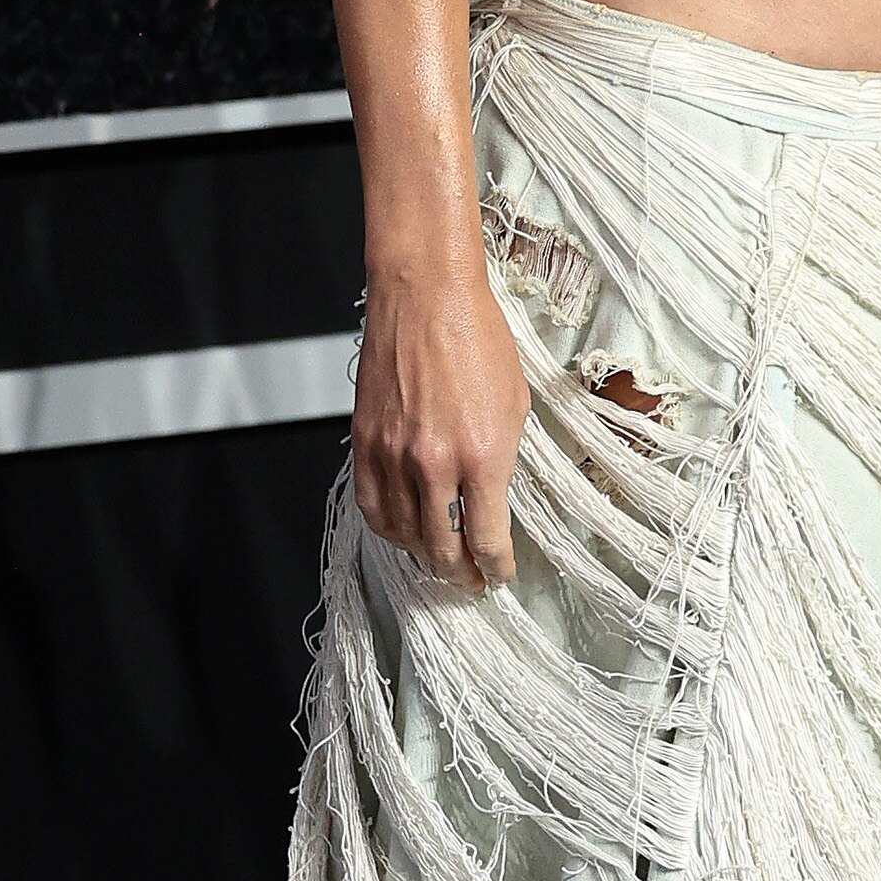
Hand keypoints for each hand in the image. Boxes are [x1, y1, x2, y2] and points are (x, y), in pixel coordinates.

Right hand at [351, 257, 528, 583]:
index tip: (500, 575)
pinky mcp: (365, 443)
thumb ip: (503, 460)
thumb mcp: (515, 405)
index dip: (496, 568)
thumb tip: (493, 500)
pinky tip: (404, 533)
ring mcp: (394, 456)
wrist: (427, 297)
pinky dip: (389, 529)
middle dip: (462, 574)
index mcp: (483, 456)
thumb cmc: (478, 339)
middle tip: (471, 582)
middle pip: (444, 548)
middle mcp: (435, 464)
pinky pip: (372, 507)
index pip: (487, 539)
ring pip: (405, 534)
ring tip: (440, 562)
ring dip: (425, 557)